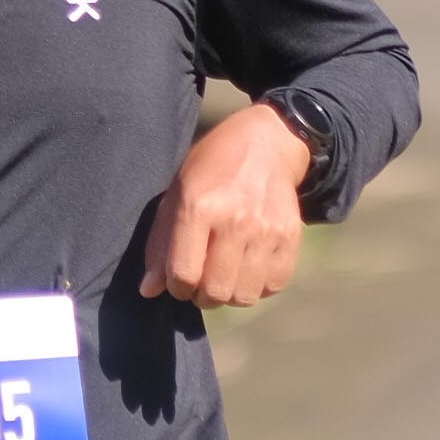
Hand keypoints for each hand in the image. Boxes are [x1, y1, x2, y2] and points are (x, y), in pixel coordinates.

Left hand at [140, 101, 309, 307]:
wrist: (266, 143)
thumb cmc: (211, 168)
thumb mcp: (176, 193)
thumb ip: (160, 243)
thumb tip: (149, 290)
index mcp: (200, 207)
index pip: (184, 274)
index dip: (176, 287)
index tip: (178, 280)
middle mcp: (235, 220)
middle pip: (215, 291)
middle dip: (202, 296)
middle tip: (202, 281)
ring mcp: (267, 230)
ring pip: (245, 296)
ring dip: (231, 294)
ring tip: (225, 275)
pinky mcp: (290, 237)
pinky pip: (273, 286)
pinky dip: (258, 286)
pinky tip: (249, 267)